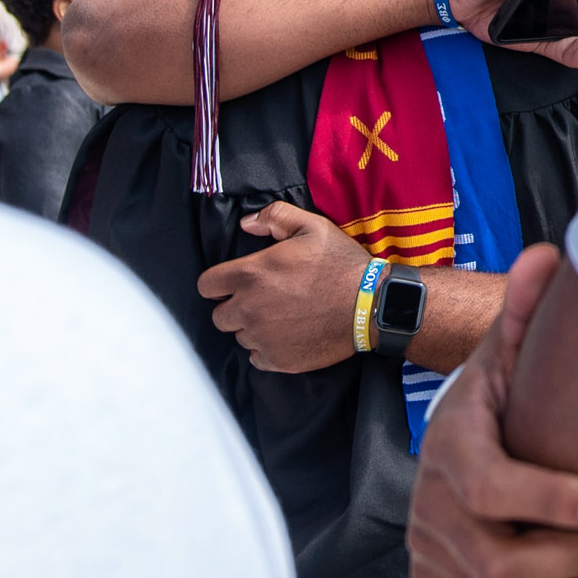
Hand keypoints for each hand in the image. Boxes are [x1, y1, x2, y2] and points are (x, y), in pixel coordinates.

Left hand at [196, 202, 368, 372]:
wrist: (371, 305)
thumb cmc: (340, 264)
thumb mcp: (311, 226)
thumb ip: (274, 217)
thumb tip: (246, 223)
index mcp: (250, 275)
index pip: (207, 286)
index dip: (218, 284)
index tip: (233, 284)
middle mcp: (249, 309)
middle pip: (219, 316)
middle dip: (235, 308)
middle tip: (261, 301)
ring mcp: (262, 338)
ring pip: (240, 337)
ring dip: (253, 329)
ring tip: (280, 318)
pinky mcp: (278, 360)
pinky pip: (256, 358)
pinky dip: (267, 350)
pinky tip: (287, 336)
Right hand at [408, 244, 577, 577]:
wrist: (466, 439)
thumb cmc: (507, 396)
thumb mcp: (513, 350)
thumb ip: (531, 312)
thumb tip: (550, 256)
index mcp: (450, 443)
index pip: (491, 485)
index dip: (549, 499)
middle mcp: (430, 505)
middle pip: (502, 559)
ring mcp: (434, 554)